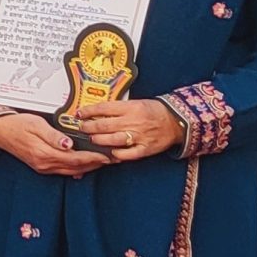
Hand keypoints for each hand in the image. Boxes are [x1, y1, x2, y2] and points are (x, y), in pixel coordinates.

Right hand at [0, 113, 109, 177]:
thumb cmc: (17, 123)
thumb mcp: (36, 124)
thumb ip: (53, 135)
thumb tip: (68, 144)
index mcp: (44, 154)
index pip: (76, 159)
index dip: (94, 158)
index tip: (109, 155)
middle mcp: (44, 164)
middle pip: (76, 168)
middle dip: (96, 164)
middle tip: (114, 159)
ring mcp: (41, 166)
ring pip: (71, 170)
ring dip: (88, 167)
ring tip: (104, 162)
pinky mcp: (40, 165)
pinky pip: (62, 170)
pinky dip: (76, 168)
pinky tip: (84, 166)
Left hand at [71, 98, 186, 162]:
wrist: (177, 121)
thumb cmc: (155, 111)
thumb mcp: (136, 103)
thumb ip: (118, 108)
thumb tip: (96, 111)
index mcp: (131, 107)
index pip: (103, 108)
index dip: (88, 111)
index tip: (79, 113)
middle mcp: (133, 122)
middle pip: (103, 125)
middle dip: (88, 127)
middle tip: (82, 128)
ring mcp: (139, 136)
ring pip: (111, 140)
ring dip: (98, 140)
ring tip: (92, 138)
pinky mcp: (144, 149)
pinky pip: (126, 154)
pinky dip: (116, 154)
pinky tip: (109, 152)